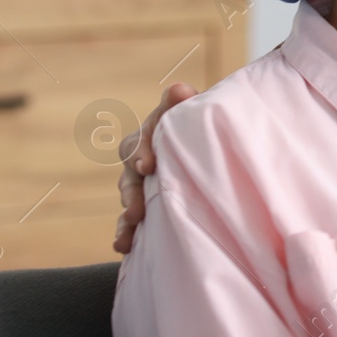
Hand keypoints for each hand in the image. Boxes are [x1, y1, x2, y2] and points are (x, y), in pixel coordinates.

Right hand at [112, 83, 198, 253]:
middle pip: (129, 176)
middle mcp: (141, 159)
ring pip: (129, 201)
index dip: (141, 152)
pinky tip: (123, 247)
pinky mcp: (147, 206)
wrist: (213, 144)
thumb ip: (184, 102)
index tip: (147, 166)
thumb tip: (179, 89)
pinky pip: (131, 221)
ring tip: (127, 235)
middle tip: (136, 209)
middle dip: (132, 193)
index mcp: (151, 133)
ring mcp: (142, 184)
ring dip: (126, 218)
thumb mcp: (196, 110)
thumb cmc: (203, 124)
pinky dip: (126, 234)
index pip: (140, 140)